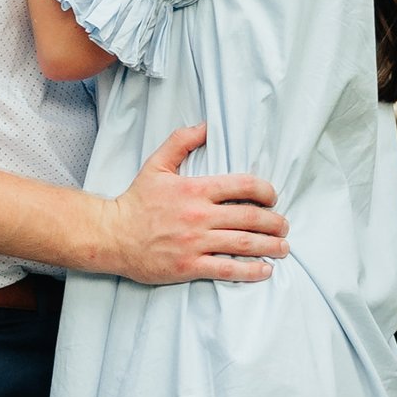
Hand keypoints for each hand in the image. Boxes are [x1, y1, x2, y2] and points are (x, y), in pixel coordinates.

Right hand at [101, 125, 288, 285]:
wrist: (112, 236)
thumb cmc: (135, 201)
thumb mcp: (156, 165)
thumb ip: (181, 142)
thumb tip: (206, 126)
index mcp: (195, 189)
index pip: (242, 186)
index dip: (265, 191)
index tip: (273, 197)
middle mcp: (199, 216)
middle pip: (249, 217)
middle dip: (275, 222)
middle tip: (284, 225)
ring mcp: (195, 243)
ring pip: (243, 244)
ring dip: (270, 246)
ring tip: (283, 247)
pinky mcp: (189, 266)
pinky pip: (227, 269)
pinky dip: (250, 271)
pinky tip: (265, 270)